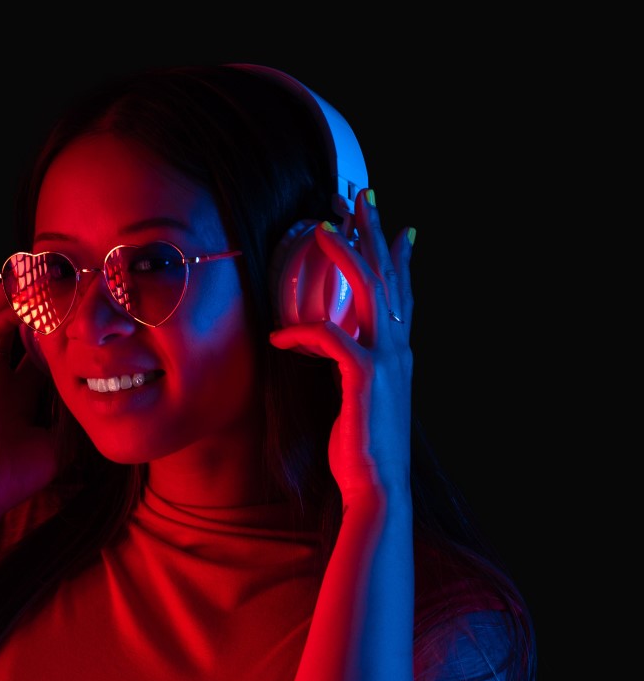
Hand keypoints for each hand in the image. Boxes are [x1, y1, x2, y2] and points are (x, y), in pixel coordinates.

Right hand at [0, 282, 67, 521]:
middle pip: (17, 319)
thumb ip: (77, 420)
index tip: (87, 303)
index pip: (40, 341)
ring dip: (20, 294)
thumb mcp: (60, 442)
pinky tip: (27, 299)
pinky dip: (4, 313)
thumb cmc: (16, 474)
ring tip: (45, 271)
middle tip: (68, 271)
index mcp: (19, 385)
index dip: (61, 322)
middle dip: (40, 295)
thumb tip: (110, 411)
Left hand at [268, 190, 413, 502]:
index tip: (395, 222)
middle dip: (372, 232)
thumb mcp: (360, 397)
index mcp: (401, 353)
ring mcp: (387, 360)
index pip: (403, 292)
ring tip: (323, 224)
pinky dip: (302, 330)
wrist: (378, 486)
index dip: (398, 255)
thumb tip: (334, 346)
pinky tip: (278, 333)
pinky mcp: (365, 377)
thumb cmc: (364, 447)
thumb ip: (353, 366)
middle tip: (359, 195)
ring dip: (345, 253)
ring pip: (368, 292)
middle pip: (387, 276)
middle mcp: (400, 349)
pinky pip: (329, 338)